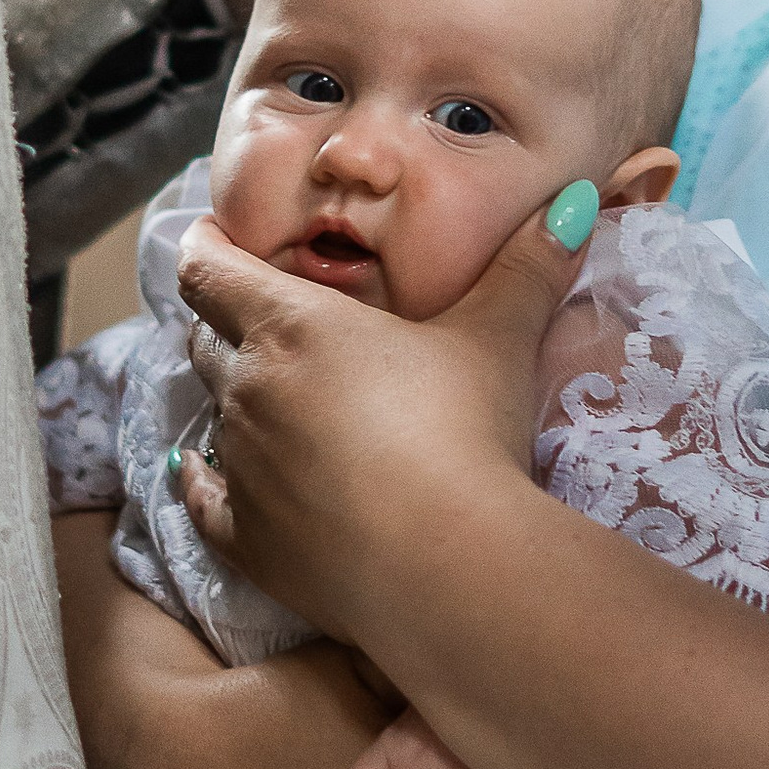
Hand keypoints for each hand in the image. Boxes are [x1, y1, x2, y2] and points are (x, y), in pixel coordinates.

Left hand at [177, 188, 593, 639]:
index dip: (206, 249)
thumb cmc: (466, 432)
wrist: (446, 564)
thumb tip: (572, 203)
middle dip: (222, 323)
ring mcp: (239, 468)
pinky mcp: (245, 538)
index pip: (211, 271)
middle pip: (207, 340)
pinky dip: (198, 479)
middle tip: (244, 314)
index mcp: (291, 326)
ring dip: (231, 399)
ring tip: (258, 392)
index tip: (210, 238)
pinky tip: (195, 473)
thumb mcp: (500, 337)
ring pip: (211, 414)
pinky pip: (200, 499)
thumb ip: (526, 267)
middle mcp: (248, 389)